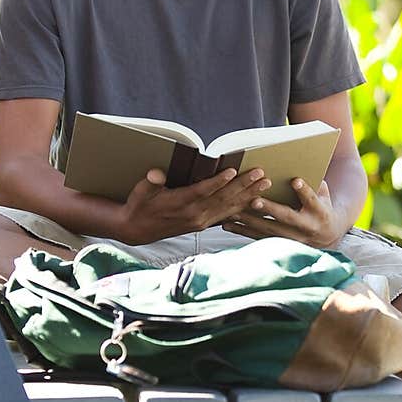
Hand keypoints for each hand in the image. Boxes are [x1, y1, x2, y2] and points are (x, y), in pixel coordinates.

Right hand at [119, 167, 272, 245]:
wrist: (137, 230)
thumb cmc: (140, 206)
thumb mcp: (141, 192)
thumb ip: (151, 182)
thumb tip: (156, 174)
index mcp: (180, 204)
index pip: (203, 191)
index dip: (218, 181)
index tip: (232, 170)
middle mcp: (194, 215)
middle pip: (222, 198)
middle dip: (243, 185)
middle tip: (259, 174)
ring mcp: (200, 221)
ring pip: (228, 207)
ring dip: (248, 195)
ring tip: (264, 185)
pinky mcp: (203, 225)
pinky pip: (226, 216)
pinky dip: (242, 208)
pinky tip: (255, 203)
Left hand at [222, 178, 345, 248]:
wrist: (326, 236)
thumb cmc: (321, 208)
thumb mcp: (324, 196)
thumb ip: (316, 184)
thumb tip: (303, 167)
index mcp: (319, 212)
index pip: (312, 199)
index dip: (304, 191)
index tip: (295, 181)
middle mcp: (305, 226)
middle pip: (286, 217)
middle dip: (270, 209)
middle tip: (255, 200)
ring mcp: (291, 237)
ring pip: (268, 229)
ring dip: (250, 220)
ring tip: (234, 211)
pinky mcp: (279, 243)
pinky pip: (258, 237)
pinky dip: (242, 231)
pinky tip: (228, 225)